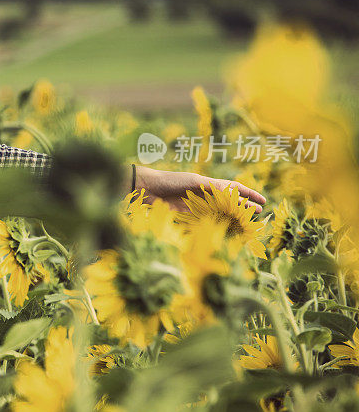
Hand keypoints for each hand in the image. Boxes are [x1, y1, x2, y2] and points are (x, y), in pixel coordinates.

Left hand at [133, 166, 266, 213]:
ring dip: (233, 218)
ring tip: (246, 224)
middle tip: (258, 214)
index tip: (263, 200)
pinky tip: (225, 231)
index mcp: (209, 183)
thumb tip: (233, 193)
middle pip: (229, 201)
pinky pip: (206, 221)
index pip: (233, 188)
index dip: (248, 193)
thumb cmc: (171, 180)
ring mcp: (198, 206)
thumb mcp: (193, 182)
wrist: (148, 189)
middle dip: (244, 207)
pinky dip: (216, 226)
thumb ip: (212, 188)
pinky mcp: (188, 216)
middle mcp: (205, 194)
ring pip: (220, 212)